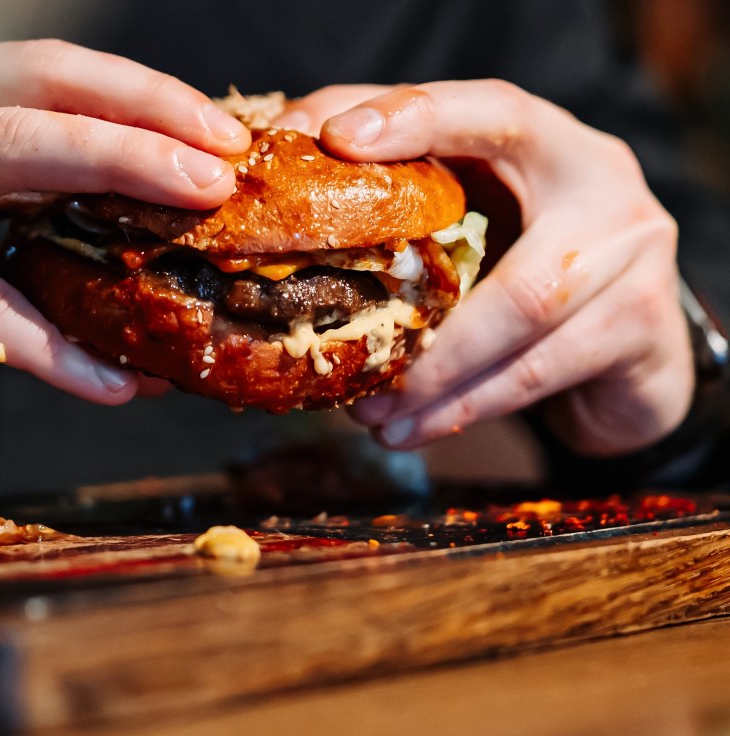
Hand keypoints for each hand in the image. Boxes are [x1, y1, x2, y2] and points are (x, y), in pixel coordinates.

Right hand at [0, 39, 248, 409]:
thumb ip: (42, 250)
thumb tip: (159, 287)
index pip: (58, 77)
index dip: (145, 97)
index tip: (223, 135)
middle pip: (45, 96)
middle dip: (145, 126)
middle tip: (222, 170)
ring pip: (12, 153)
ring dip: (114, 176)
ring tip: (190, 220)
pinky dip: (47, 343)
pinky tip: (109, 381)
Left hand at [278, 81, 690, 456]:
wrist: (627, 338)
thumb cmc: (521, 256)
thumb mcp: (466, 207)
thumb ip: (393, 176)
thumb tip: (290, 147)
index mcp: (550, 141)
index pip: (488, 109)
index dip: (417, 117)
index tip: (339, 140)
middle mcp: (604, 187)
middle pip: (513, 256)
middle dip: (425, 327)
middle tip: (352, 358)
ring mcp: (635, 259)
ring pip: (525, 321)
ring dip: (437, 380)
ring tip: (371, 413)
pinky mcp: (641, 328)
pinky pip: (539, 373)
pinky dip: (465, 406)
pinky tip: (410, 429)